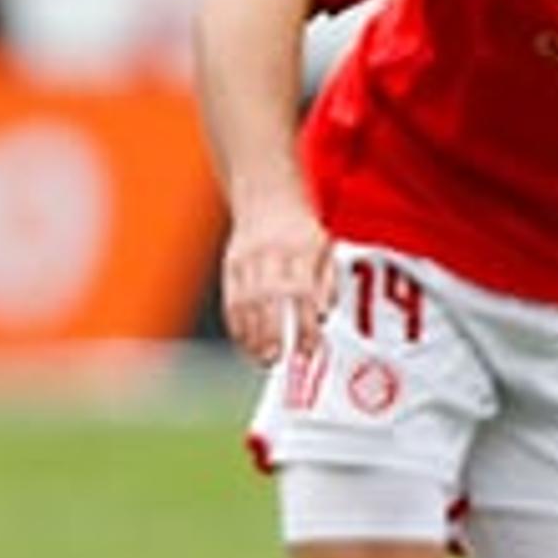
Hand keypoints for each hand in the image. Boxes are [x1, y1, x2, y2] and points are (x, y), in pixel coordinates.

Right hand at [219, 200, 333, 365]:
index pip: (303, 293)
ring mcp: (246, 259)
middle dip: (272, 333)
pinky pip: (230, 299)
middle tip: (278, 360)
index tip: (309, 349)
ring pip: (245, 302)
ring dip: (252, 335)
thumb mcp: (326, 248)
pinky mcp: (229, 264)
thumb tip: (324, 316)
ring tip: (262, 359)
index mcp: (301, 250)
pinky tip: (245, 342)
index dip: (305, 324)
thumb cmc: (303, 230)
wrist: (266, 197)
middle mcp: (271, 254)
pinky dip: (236, 324)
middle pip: (269, 299)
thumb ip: (328, 282)